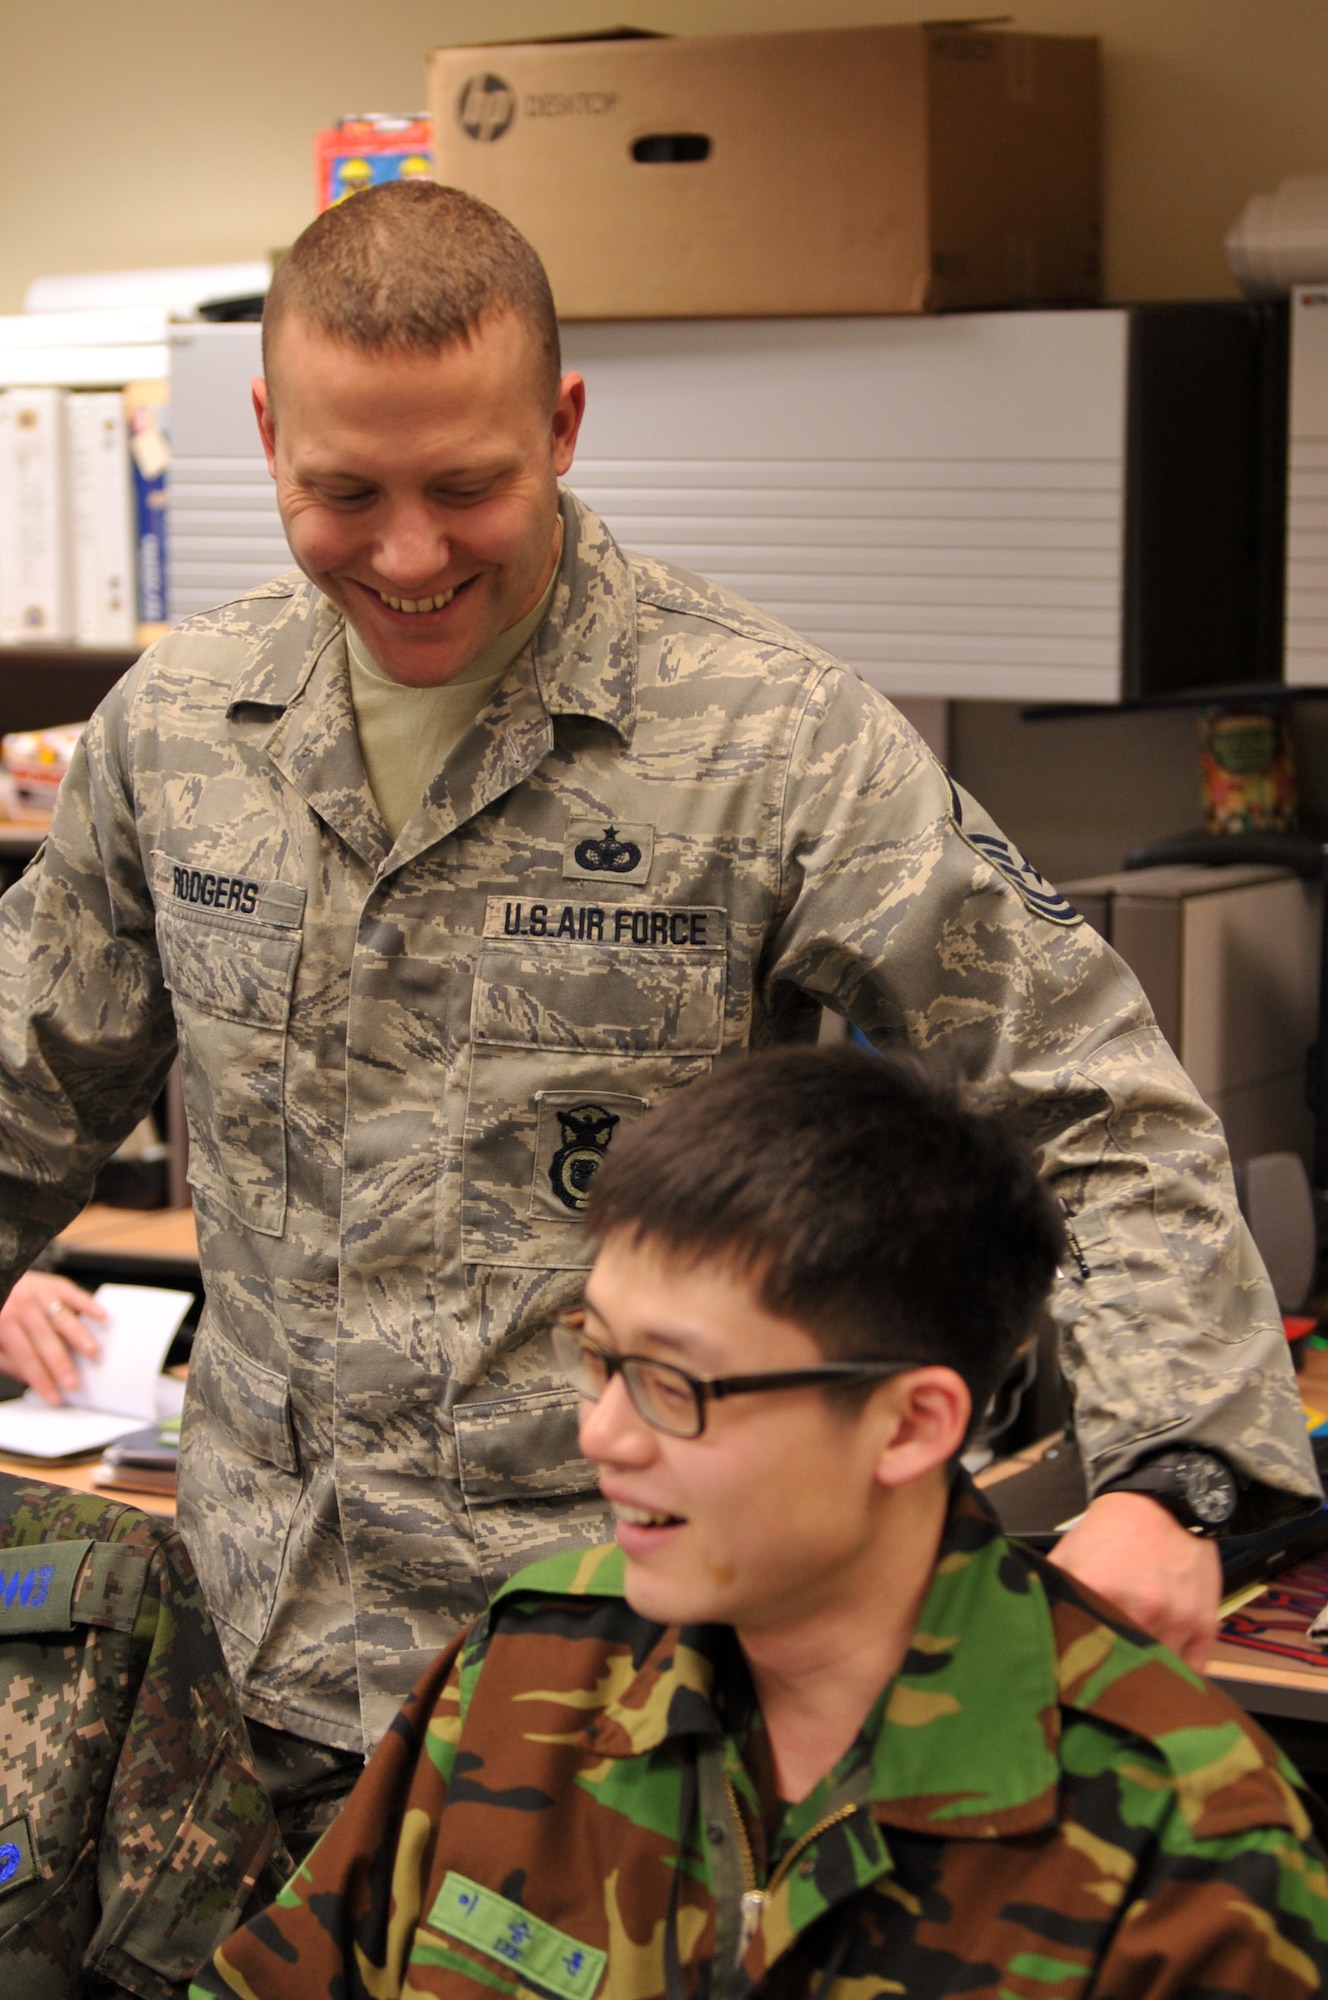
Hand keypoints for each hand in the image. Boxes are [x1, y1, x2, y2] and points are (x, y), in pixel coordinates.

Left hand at [0, 1272, 106, 1406]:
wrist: (4, 1282)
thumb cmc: (2, 1315)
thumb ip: (9, 1361)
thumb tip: (31, 1379)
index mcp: (3, 1322)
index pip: (24, 1357)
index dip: (40, 1379)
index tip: (55, 1398)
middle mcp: (21, 1306)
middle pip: (44, 1340)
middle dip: (60, 1364)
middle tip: (74, 1383)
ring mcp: (40, 1292)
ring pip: (60, 1317)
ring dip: (77, 1335)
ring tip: (92, 1352)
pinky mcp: (56, 1284)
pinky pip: (74, 1294)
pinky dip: (89, 1305)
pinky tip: (101, 1317)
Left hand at [1048, 1490, 1221, 1670]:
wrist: (1161, 1503)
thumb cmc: (1112, 1531)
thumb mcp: (1068, 1554)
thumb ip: (1051, 1591)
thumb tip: (1031, 1624)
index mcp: (1099, 1590)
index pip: (1083, 1651)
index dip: (1079, 1668)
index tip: (1076, 1676)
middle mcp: (1140, 1608)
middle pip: (1123, 1669)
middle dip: (1112, 1678)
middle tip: (1106, 1682)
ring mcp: (1175, 1618)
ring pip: (1159, 1674)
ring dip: (1147, 1678)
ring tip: (1134, 1677)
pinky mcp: (1203, 1623)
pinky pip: (1192, 1671)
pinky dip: (1178, 1678)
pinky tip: (1164, 1674)